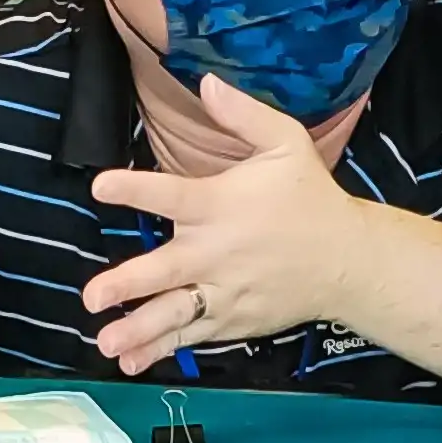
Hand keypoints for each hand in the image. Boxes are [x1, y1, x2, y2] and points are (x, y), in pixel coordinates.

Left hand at [82, 77, 375, 371]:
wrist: (348, 261)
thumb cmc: (310, 198)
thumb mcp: (285, 143)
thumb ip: (242, 114)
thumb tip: (206, 81)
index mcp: (220, 205)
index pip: (170, 194)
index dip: (134, 188)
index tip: (101, 186)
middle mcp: (216, 252)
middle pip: (165, 270)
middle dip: (128, 284)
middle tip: (93, 296)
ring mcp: (224, 291)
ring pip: (174, 313)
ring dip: (138, 330)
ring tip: (107, 343)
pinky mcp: (232, 319)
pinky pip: (191, 335)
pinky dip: (162, 349)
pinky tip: (131, 361)